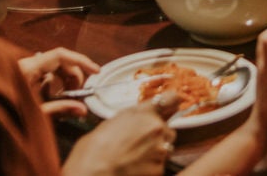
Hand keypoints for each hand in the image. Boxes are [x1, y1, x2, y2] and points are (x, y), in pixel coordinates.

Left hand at [19, 47, 99, 119]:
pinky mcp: (21, 75)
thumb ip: (60, 109)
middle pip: (58, 62)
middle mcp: (25, 64)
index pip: (60, 55)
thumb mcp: (35, 114)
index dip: (81, 61)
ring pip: (51, 67)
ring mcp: (22, 68)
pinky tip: (49, 98)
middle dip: (72, 76)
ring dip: (62, 81)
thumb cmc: (5, 115)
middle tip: (78, 93)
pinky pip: (42, 73)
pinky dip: (51, 83)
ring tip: (64, 98)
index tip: (95, 71)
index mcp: (27, 69)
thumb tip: (83, 109)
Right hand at [62, 94, 179, 175]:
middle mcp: (157, 128)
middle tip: (139, 143)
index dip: (172, 102)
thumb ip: (135, 115)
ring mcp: (160, 149)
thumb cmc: (96, 148)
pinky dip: (151, 167)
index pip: (171, 99)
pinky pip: (160, 165)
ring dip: (156, 151)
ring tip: (135, 157)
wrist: (93, 172)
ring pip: (166, 148)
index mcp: (145, 113)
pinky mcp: (159, 169)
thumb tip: (146, 113)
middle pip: (168, 129)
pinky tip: (135, 168)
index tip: (173, 104)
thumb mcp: (114, 121)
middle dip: (158, 135)